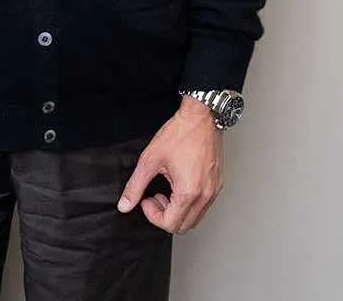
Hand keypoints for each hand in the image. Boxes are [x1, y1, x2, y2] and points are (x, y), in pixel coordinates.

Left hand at [116, 97, 220, 234]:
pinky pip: (203, 206)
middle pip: (184, 226)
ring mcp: (214, 190)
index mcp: (189, 192)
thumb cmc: (180, 134)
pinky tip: (178, 186)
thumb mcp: (150, 160)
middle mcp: (205, 195)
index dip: (153, 216)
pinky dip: (188, 203)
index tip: (146, 200)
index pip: (171, 224)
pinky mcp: (217, 184)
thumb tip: (125, 204)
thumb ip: (136, 186)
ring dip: (177, 211)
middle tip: (154, 197)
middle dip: (165, 216)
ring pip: (195, 218)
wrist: (201, 117)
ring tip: (166, 191)